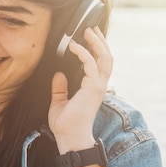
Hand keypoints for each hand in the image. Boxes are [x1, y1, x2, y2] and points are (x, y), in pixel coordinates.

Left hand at [48, 26, 112, 153]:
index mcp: (93, 87)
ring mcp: (98, 86)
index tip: (89, 36)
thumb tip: (58, 74)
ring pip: (104, 58)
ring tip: (88, 30)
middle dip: (100, 41)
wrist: (70, 138)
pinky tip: (74, 45)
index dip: (97, 48)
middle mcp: (99, 85)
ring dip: (97, 42)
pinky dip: (83, 53)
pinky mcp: (92, 88)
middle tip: (92, 27)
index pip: (100, 63)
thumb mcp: (59, 102)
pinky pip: (90, 64)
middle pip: (107, 57)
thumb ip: (60, 88)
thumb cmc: (66, 125)